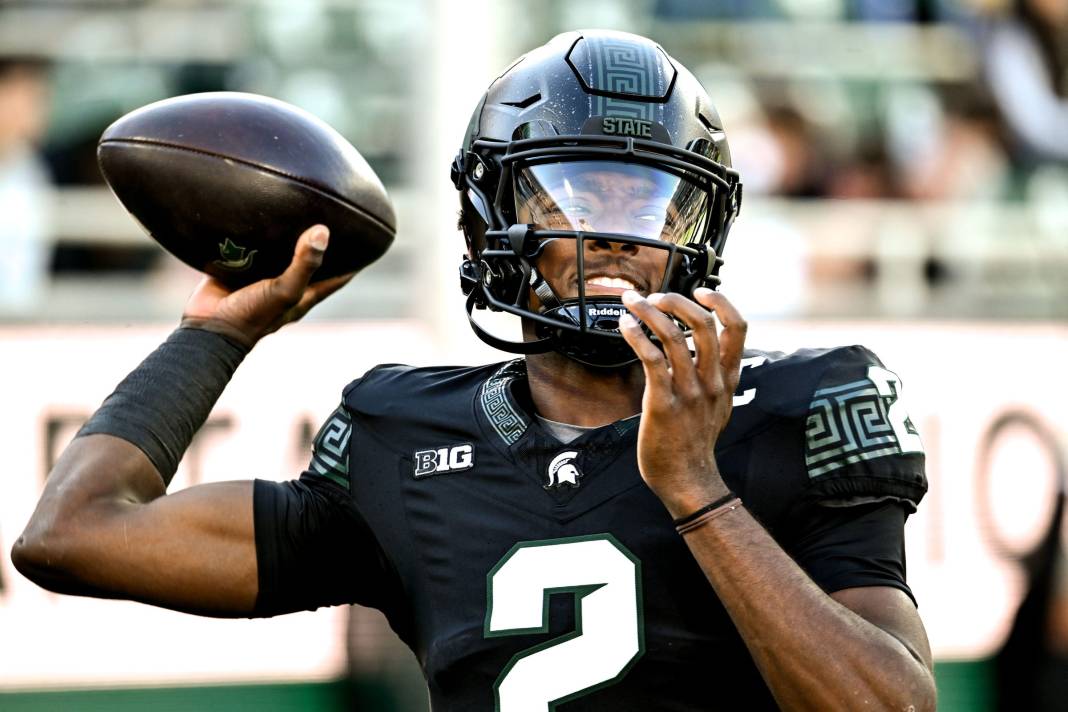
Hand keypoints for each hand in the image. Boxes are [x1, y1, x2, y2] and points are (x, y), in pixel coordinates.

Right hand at [181, 225, 354, 347]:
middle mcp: (286, 283)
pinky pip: (250, 246)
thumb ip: (304, 264)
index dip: (353, 262)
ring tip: (299, 206)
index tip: (369, 241)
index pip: (337, 277)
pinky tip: (259, 212)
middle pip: (310, 260)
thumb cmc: (251, 315)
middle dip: (321, 242)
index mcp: (304, 293)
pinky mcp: (238, 267)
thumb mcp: (284, 290)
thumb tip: (323, 232)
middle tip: (334, 215)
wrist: (207, 327)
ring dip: (287, 235)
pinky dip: (256, 233)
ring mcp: (262, 275)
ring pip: (280, 251)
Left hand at [618, 287, 746, 517]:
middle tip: (657, 297)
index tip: (701, 290)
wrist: (687, 479)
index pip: (737, 327)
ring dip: (649, 312)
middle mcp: (711, 380)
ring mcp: (689, 391)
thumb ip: (717, 376)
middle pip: (703, 323)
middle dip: (677, 300)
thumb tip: (705, 349)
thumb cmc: (696, 442)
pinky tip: (625, 327)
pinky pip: (651, 358)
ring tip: (633, 303)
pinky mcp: (664, 402)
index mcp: (727, 377)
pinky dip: (636, 335)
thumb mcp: (720, 404)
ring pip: (673, 336)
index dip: (721, 302)